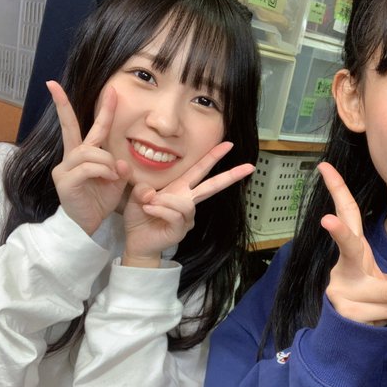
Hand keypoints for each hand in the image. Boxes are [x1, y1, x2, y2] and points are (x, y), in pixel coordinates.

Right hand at [47, 81, 130, 234]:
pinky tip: (109, 179)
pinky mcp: (64, 181)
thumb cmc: (99, 203)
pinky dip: (102, 171)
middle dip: (63, 106)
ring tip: (113, 176)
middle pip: (71, 129)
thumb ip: (119, 168)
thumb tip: (120, 161)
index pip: (86, 128)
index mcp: (83, 156)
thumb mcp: (116, 182)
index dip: (95, 111)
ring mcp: (64, 169)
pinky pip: (87, 167)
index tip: (89, 89)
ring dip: (106, 161)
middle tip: (53, 86)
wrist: (88, 227)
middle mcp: (70, 159)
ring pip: (89, 152)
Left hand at [121, 142, 254, 266]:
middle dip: (230, 176)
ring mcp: (186, 217)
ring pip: (186, 203)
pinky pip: (175, 215)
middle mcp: (187, 201)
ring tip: (148, 203)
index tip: (228, 144)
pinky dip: (159, 209)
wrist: (136, 241)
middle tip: (249, 167)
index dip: (213, 156)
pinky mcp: (181, 230)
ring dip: (165, 201)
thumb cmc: (139, 217)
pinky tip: (148, 209)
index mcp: (180, 188)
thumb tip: (152, 193)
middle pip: (212, 186)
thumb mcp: (137, 195)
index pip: (200, 169)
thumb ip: (143, 188)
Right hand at [318, 162, 386, 324]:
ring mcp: (341, 291)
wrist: (345, 339)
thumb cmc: (368, 304)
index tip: (324, 167)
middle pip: (350, 247)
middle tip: (328, 219)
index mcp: (352, 255)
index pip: (347, 217)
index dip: (336, 190)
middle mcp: (342, 269)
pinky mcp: (348, 313)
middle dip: (340, 232)